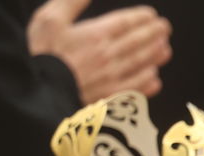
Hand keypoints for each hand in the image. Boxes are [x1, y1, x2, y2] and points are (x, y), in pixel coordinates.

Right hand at [27, 0, 171, 103]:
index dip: (141, 18)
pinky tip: (155, 80)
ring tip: (165, 50)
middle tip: (165, 29)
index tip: (152, 15)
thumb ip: (72, 2)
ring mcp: (111, 78)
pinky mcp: (109, 97)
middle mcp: (108, 56)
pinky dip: (147, 84)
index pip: (126, 23)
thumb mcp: (50, 19)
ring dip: (155, 56)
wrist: (39, 91)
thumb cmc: (42, 54)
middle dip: (154, 34)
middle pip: (138, 43)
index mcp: (96, 35)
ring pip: (140, 65)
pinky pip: (135, 90)